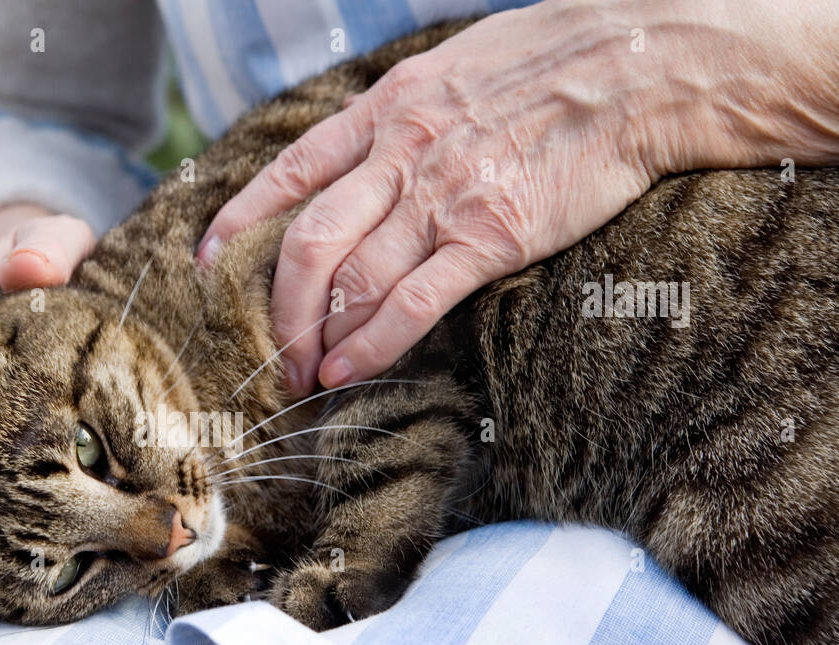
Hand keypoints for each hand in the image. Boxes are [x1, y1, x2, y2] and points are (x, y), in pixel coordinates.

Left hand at [197, 0, 838, 396]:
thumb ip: (404, 117)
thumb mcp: (454, 69)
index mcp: (388, 109)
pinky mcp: (490, 239)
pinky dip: (372, 344)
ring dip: (316, 338)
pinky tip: (348, 373)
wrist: (641, 68)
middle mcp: (401, 155)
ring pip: (351, 281)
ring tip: (302, 376)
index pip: (291, 171)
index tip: (207, 258)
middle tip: (270, 351)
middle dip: (276, 307)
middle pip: (306, 243)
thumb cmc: (553, 64)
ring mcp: (442, 199)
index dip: (240, 219)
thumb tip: (369, 159)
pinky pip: (412, 303)